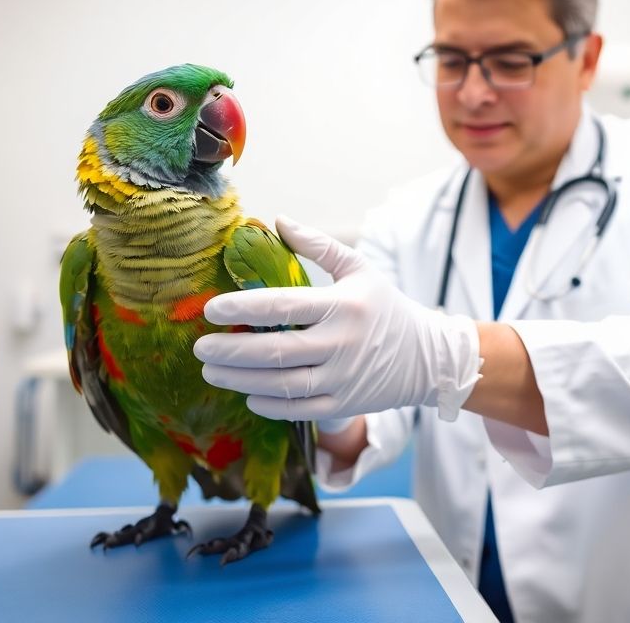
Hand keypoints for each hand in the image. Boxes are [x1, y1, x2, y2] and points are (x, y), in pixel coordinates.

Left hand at [195, 216, 481, 421]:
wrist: (428, 358)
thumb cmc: (386, 308)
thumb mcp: (359, 269)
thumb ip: (318, 245)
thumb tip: (278, 220)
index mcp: (342, 305)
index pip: (282, 306)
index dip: (242, 308)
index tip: (211, 309)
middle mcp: (341, 343)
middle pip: (275, 350)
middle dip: (231, 350)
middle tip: (201, 347)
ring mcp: (343, 378)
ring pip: (282, 384)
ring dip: (241, 380)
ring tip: (212, 371)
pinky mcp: (344, 404)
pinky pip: (300, 410)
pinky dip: (270, 405)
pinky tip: (248, 395)